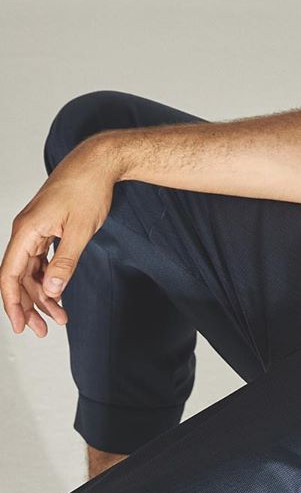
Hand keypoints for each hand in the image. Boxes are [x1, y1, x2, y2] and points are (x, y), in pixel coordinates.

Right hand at [1, 139, 118, 336]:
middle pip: (19, 276)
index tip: (20, 325)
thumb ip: (64, 263)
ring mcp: (36, 229)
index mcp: (27, 230)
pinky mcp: (47, 228)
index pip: (9, 273)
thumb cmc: (89, 190)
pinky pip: (41, 259)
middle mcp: (26, 230)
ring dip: (43, 294)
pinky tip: (59, 295)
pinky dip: (49, 278)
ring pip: (31, 270)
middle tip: (44, 330)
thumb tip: (50, 291)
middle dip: (30, 305)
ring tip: (59, 318)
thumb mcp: (80, 231)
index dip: (12, 302)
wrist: (98, 162)